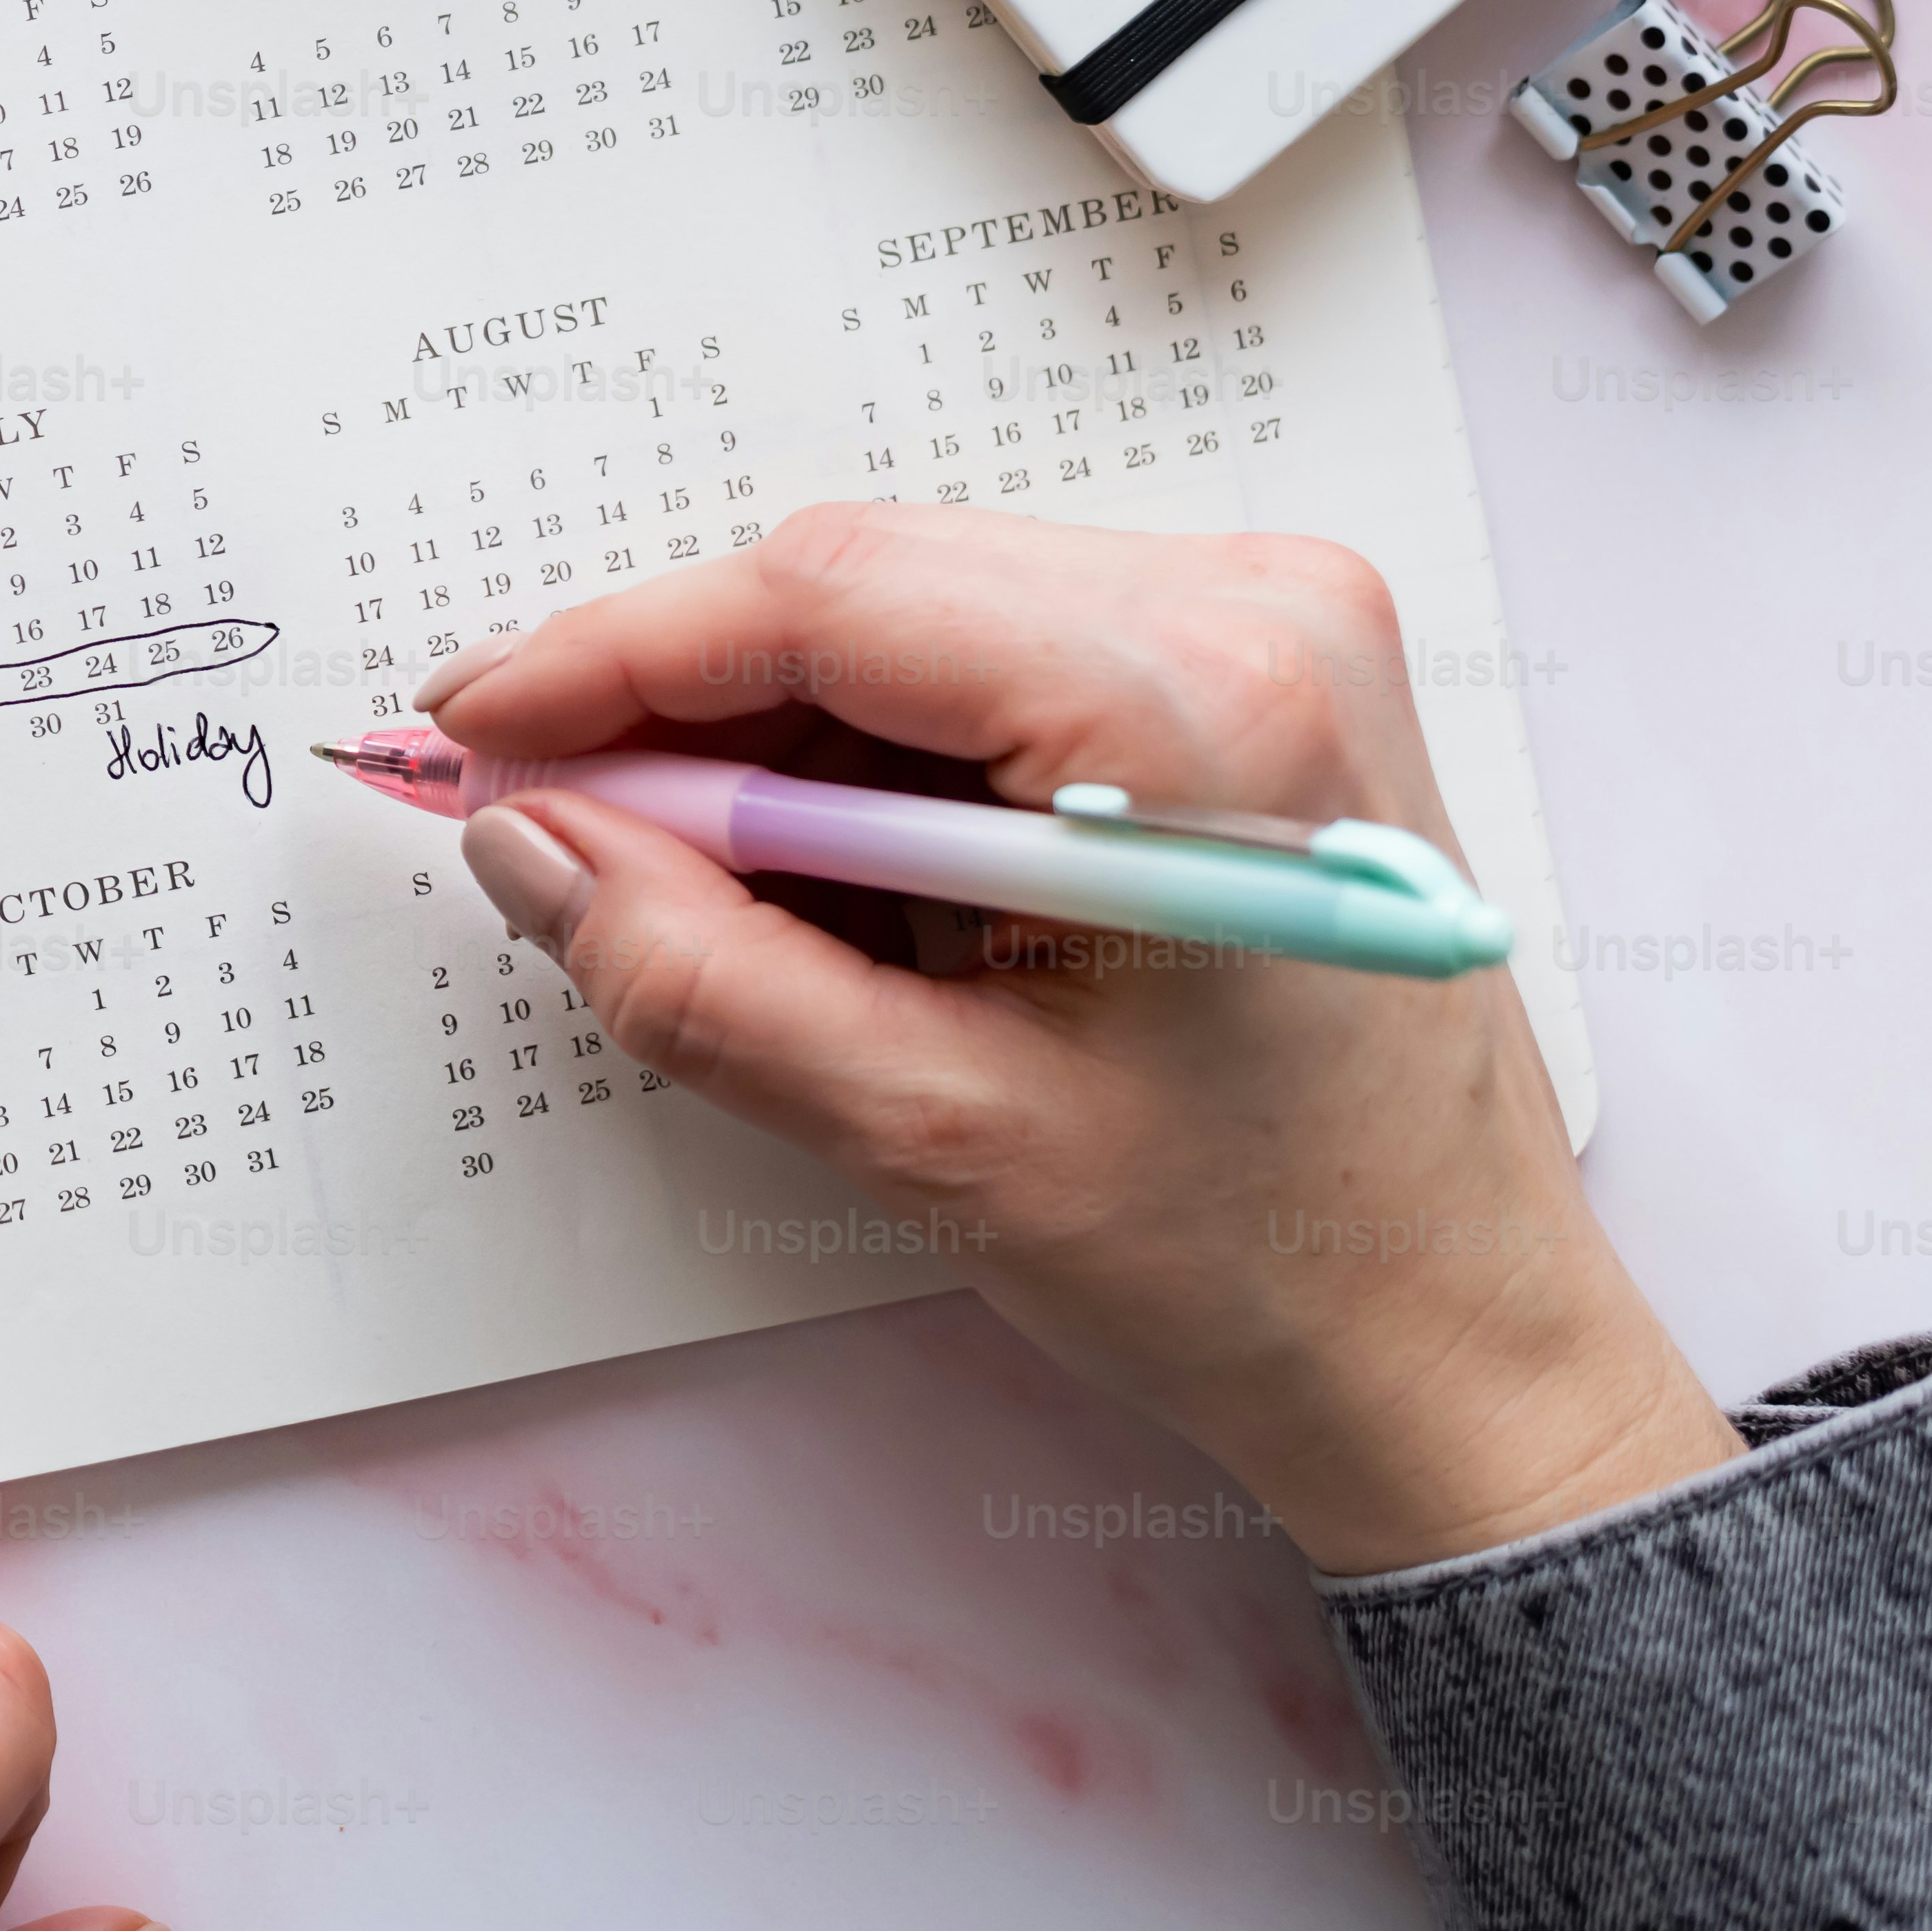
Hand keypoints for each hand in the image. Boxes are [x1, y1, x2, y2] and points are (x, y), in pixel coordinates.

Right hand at [414, 502, 1737, 1572]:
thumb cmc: (1259, 1265)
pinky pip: (993, 652)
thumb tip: (523, 838)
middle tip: (543, 824)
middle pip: (864, 579)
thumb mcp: (934, 1134)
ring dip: (773, 734)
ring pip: (914, 609)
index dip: (616, 656)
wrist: (1462, 1351)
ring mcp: (1275, 625)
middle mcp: (1260, 610)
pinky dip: (874, 748)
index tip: (469, 728)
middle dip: (679, 702)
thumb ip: (698, 971)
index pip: (829, 598)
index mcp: (1206, 704)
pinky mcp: (1259, 671)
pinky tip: (830, 877)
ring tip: (698, 889)